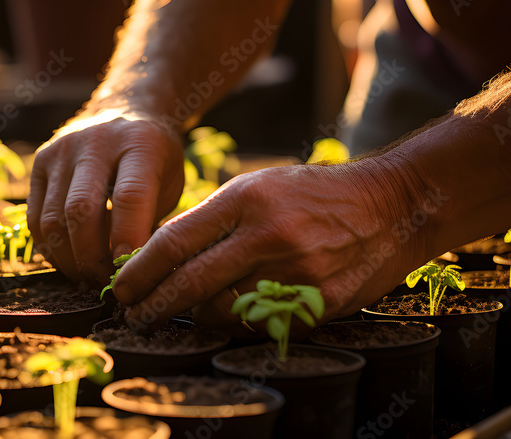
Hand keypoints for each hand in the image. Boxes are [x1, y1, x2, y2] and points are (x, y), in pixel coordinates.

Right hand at [27, 108, 184, 282]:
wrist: (125, 110)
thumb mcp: (169, 182)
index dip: (128, 239)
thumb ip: (152, 222)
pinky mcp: (39, 161)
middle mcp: (96, 142)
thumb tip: (135, 274)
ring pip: (52, 219)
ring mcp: (61, 150)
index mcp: (139, 144)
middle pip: (81, 210)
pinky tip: (70, 259)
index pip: (130, 196)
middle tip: (107, 284)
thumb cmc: (153, 158)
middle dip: (92, 258)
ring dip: (69, 260)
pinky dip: (51, 248)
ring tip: (89, 276)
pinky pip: (36, 217)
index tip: (130, 273)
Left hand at [112, 156, 435, 331]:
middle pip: (190, 283)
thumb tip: (160, 255)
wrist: (391, 206)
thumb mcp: (258, 187)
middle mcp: (268, 235)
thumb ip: (213, 219)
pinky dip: (238, 323)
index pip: (174, 242)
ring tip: (187, 312)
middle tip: (133, 315)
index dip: (140, 271)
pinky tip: (231, 314)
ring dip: (196, 316)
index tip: (120, 288)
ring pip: (222, 310)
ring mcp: (296, 272)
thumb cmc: (313, 194)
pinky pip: (261, 324)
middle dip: (154, 305)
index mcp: (246, 199)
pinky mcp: (319, 302)